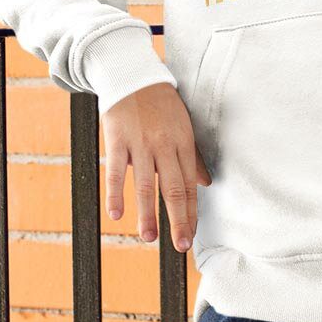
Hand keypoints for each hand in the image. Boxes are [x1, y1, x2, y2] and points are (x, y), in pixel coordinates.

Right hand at [100, 81, 212, 251]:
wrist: (133, 76)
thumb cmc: (161, 104)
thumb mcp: (183, 126)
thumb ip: (193, 157)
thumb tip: (206, 184)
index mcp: (183, 142)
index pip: (189, 184)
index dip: (191, 212)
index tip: (191, 235)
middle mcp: (164, 145)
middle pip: (172, 188)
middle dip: (177, 219)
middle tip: (180, 245)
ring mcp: (140, 143)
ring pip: (144, 184)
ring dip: (146, 213)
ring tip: (149, 237)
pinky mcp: (117, 139)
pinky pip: (115, 171)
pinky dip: (115, 194)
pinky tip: (116, 214)